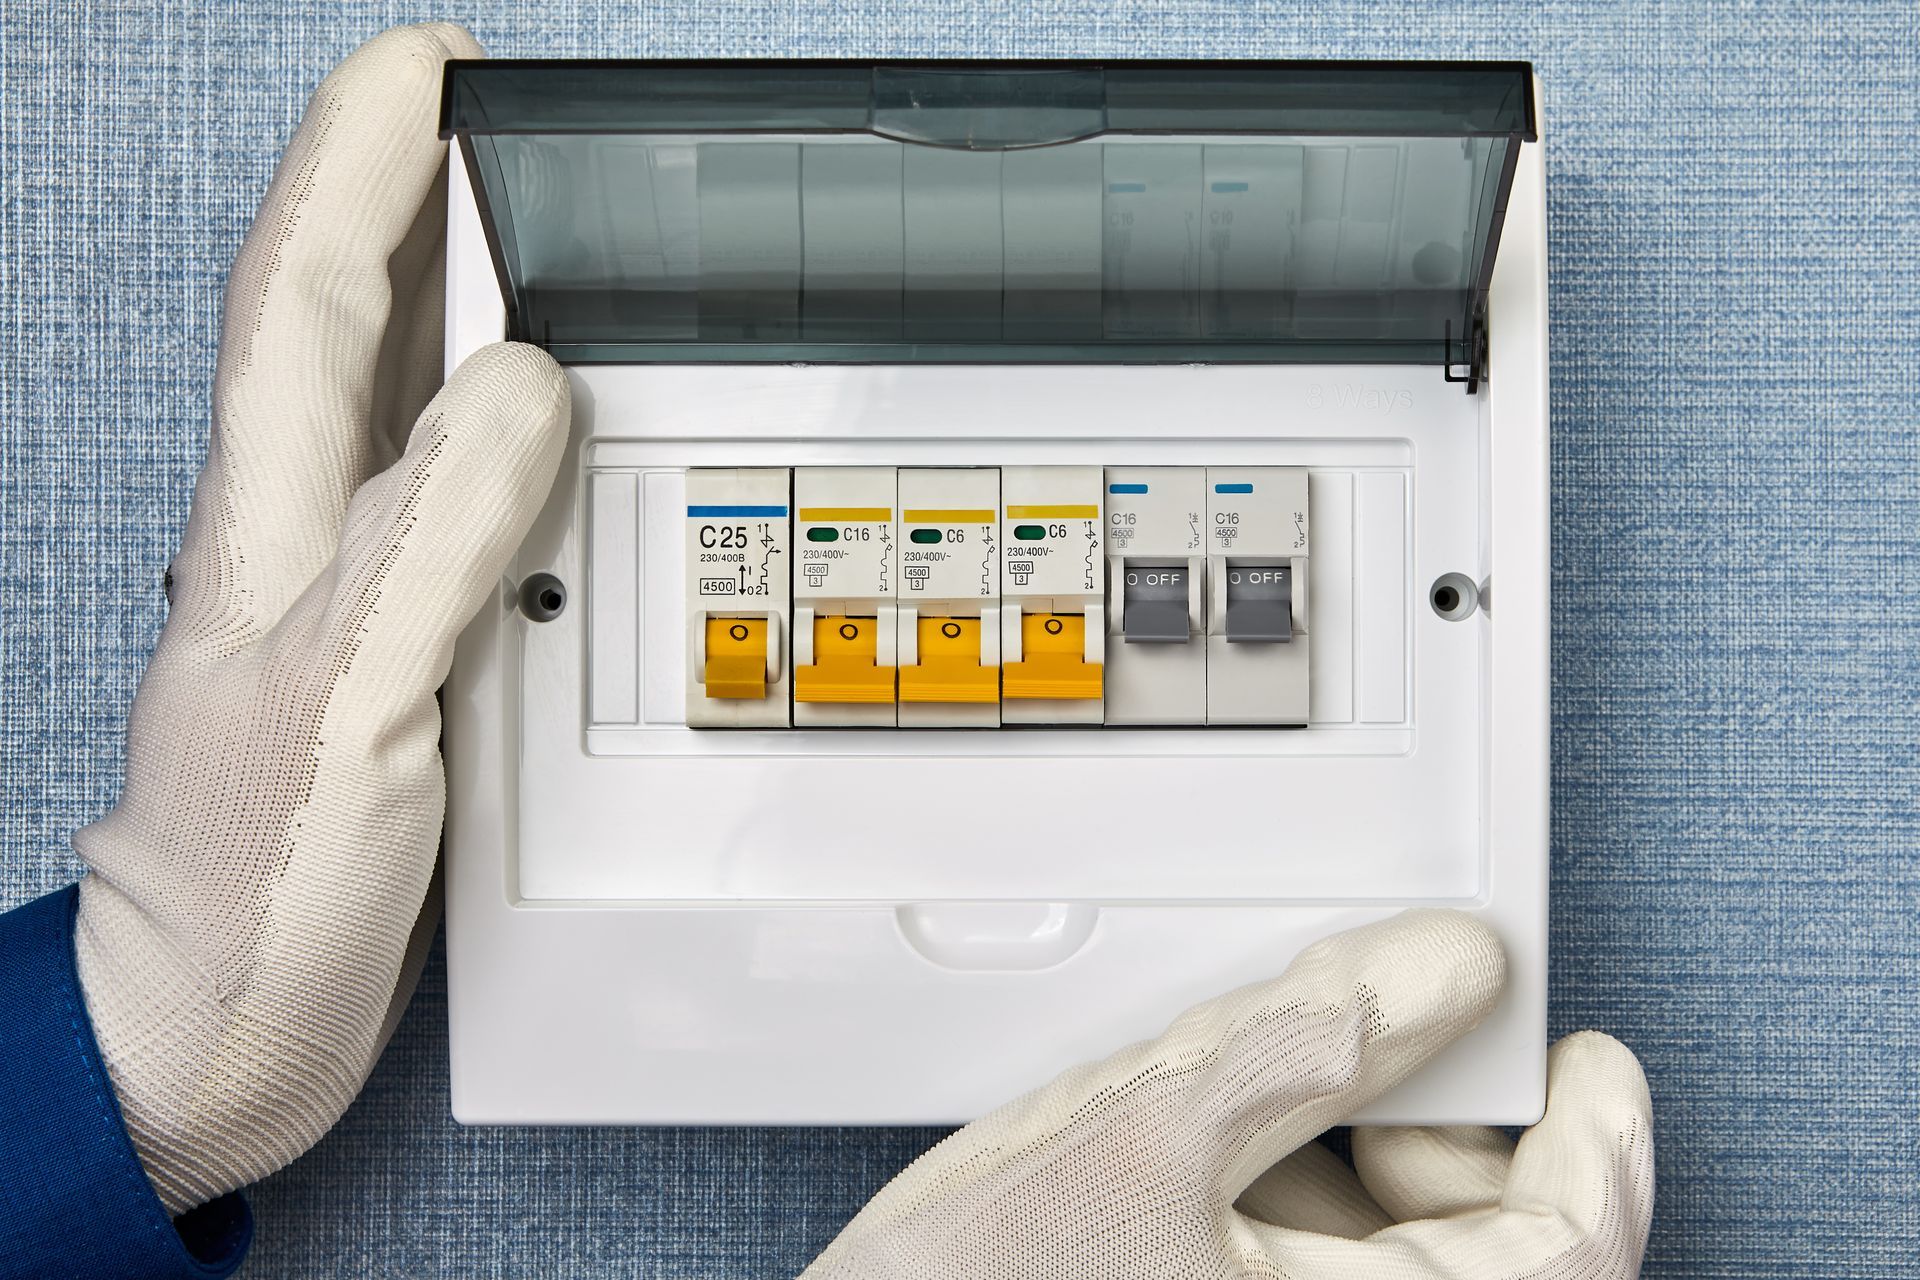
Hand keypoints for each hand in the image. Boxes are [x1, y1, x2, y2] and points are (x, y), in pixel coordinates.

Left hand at [69, 24, 567, 1212]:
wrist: (210, 1036)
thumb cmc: (246, 900)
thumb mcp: (346, 710)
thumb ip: (429, 540)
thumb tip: (519, 384)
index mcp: (272, 529)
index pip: (306, 295)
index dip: (362, 163)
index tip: (432, 67)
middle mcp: (297, 540)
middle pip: (341, 317)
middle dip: (402, 190)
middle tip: (479, 119)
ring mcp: (337, 593)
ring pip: (392, 400)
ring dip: (442, 292)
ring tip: (511, 229)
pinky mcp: (386, 653)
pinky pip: (446, 498)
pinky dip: (492, 430)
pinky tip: (534, 436)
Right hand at [805, 911, 1653, 1278]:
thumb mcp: (1141, 1134)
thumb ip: (1307, 1038)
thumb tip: (1440, 970)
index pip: (1569, 1253)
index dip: (1596, 1134)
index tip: (1587, 1053)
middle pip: (1491, 1255)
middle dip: (1447, 1135)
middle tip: (1387, 1052)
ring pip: (1394, 1260)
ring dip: (1354, 1159)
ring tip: (1252, 1094)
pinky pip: (1313, 1274)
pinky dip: (1293, 1197)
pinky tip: (1213, 1152)